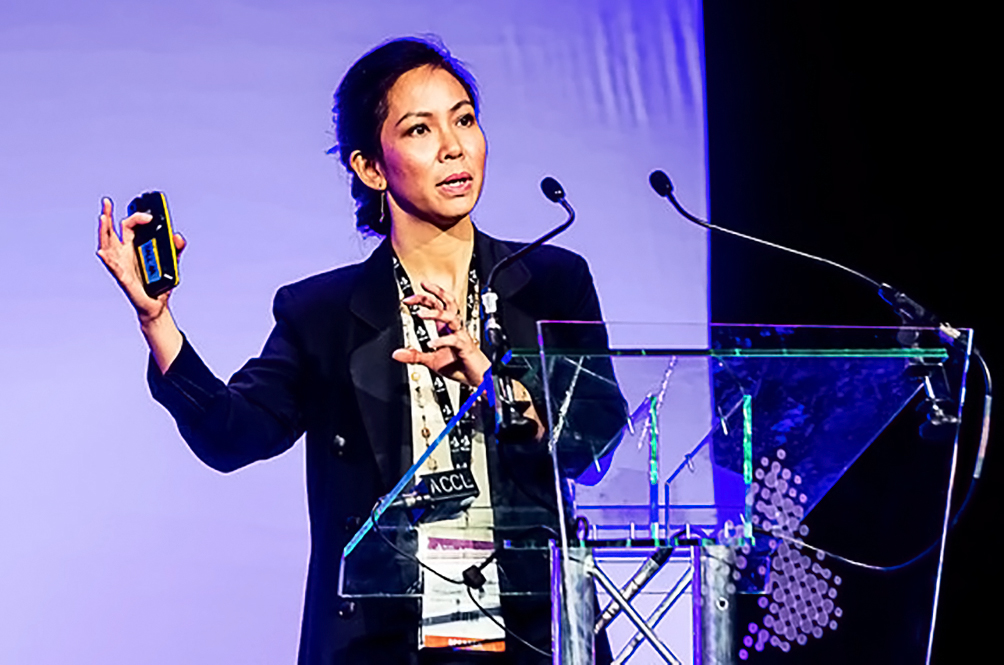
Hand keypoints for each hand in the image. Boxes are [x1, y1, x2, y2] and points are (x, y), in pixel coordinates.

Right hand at [96, 197, 185, 324]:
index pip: (129, 226)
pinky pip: (114, 268)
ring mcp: (122, 265)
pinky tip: (103, 253)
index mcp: (133, 246)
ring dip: (104, 232)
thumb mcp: (172, 262)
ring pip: (108, 246)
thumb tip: (177, 236)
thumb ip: (176, 248)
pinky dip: (108, 260)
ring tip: (102, 218)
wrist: (157, 305)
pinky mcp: (124, 279)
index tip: (149, 217)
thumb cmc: (159, 283)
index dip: (137, 218)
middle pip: (112, 231)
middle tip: (106, 202)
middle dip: (107, 216)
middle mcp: (124, 253)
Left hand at [391, 281, 490, 386]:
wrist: (477, 377)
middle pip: (448, 302)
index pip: (437, 305)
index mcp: (446, 328)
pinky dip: (442, 341)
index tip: (408, 298)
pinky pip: (454, 340)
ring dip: (435, 313)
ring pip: (451, 317)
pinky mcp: (465, 347)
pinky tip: (431, 344)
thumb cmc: (459, 366)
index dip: (423, 298)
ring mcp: (460, 336)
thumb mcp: (431, 360)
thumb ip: (414, 355)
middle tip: (423, 286)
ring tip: (421, 314)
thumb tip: (397, 353)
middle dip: (436, 292)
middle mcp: (454, 328)